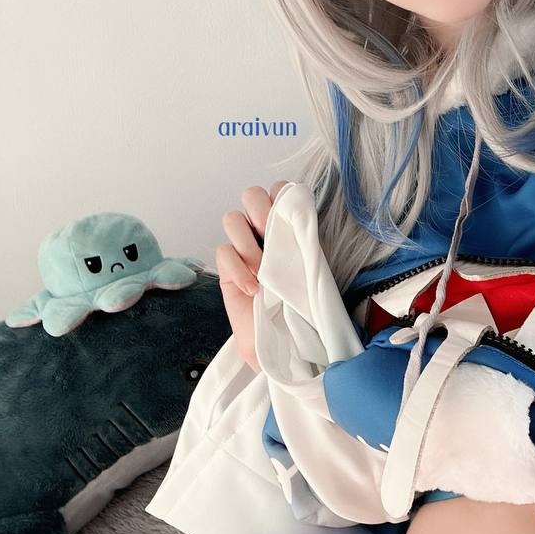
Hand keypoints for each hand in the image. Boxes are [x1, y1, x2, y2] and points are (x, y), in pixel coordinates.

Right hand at [216, 181, 289, 372]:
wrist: (285, 342)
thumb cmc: (302, 307)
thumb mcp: (312, 270)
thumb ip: (306, 241)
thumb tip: (304, 215)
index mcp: (288, 227)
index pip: (280, 191)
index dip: (281, 196)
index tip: (290, 217)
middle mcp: (264, 232)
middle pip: (251, 195)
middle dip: (260, 211)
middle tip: (270, 235)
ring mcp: (243, 249)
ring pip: (232, 219)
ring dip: (247, 241)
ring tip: (262, 271)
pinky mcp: (227, 269)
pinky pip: (223, 252)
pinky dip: (237, 269)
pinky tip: (252, 290)